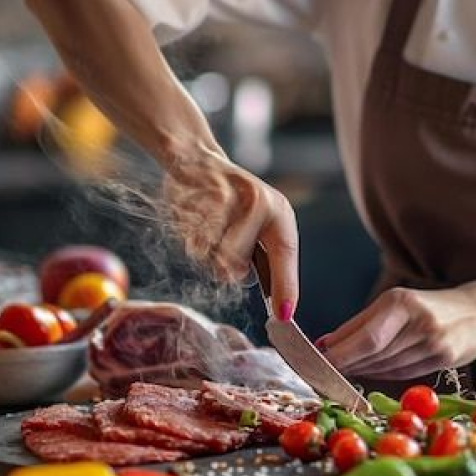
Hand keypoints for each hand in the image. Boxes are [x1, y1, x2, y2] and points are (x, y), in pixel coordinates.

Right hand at [162, 148, 300, 319]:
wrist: (197, 160)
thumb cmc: (232, 202)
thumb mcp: (259, 224)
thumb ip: (264, 260)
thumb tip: (278, 306)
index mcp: (278, 210)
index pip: (285, 253)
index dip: (284, 286)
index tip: (285, 314)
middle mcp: (259, 201)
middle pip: (236, 265)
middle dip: (226, 267)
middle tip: (222, 245)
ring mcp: (230, 196)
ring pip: (212, 256)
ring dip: (206, 253)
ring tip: (208, 227)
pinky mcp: (201, 196)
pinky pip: (194, 242)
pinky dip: (190, 239)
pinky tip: (194, 218)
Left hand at [317, 286, 475, 381]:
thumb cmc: (430, 307)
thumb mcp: (397, 304)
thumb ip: (362, 323)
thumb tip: (326, 344)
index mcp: (402, 301)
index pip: (364, 336)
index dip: (339, 353)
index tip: (317, 360)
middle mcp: (418, 321)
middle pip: (373, 353)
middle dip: (346, 364)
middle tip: (324, 369)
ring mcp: (433, 343)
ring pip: (385, 367)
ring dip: (361, 371)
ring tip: (345, 370)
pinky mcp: (444, 360)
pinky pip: (402, 373)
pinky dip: (382, 374)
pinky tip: (370, 372)